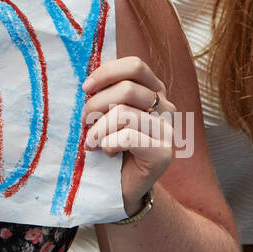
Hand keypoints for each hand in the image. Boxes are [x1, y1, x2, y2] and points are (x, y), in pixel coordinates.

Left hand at [81, 56, 175, 216]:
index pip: (135, 66)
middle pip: (127, 89)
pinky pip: (128, 137)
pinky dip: (109, 143)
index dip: (107, 72)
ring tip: (92, 141)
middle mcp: (166, 107)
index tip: (86, 88)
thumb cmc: (109, 144)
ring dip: (98, 129)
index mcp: (153, 91)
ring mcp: (168, 130)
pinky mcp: (164, 153)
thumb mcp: (106, 112)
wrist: (120, 185)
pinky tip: (107, 152)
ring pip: (125, 114)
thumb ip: (105, 92)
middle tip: (84, 121)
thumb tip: (88, 81)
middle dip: (96, 105)